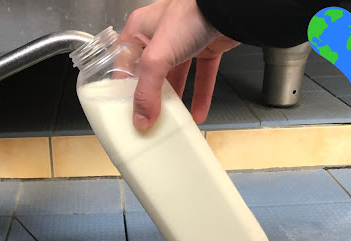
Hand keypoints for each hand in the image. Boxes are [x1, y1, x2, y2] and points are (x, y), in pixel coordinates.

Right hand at [118, 0, 239, 129]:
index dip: (123, 87)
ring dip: (175, 99)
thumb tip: (141, 118)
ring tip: (170, 120)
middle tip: (146, 118)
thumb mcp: (158, 56)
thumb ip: (147, 90)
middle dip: (150, 97)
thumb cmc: (190, 14)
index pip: (124, 64)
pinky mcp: (205, 49)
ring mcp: (182, 42)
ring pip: (175, 77)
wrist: (228, 9)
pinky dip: (200, 96)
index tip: (124, 109)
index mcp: (139, 30)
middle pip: (150, 74)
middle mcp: (159, 36)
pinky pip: (199, 76)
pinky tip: (198, 113)